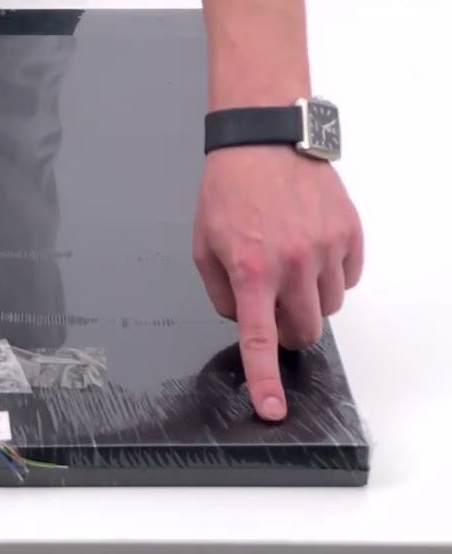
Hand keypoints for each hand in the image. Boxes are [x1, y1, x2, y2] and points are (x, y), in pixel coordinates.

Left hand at [193, 145, 362, 420]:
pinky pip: (348, 279)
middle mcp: (293, 264)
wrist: (264, 144)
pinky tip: (310, 249)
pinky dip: (331, 275)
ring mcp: (326, 249)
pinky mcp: (350, 234)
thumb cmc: (228, 191)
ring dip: (310, 302)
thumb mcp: (203, 247)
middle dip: (290, 331)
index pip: (260, 339)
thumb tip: (242, 319)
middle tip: (275, 307)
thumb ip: (220, 293)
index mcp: (251, 271)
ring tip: (290, 266)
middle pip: (304, 331)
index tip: (274, 409)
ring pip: (329, 309)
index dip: (266, 380)